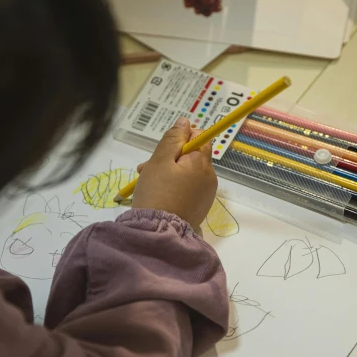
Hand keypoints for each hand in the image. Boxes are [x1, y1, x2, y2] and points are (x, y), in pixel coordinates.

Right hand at [132, 117, 216, 232]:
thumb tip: (185, 122)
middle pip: (192, 155)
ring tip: (148, 182)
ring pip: (188, 172)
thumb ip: (173, 138)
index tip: (163, 148)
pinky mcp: (200, 207)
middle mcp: (210, 176)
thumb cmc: (157, 194)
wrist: (159, 233)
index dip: (181, 138)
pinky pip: (188, 188)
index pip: (200, 137)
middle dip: (170, 157)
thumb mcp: (159, 161)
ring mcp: (206, 194)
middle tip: (146, 167)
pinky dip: (175, 186)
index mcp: (202, 162)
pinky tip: (159, 194)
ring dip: (170, 172)